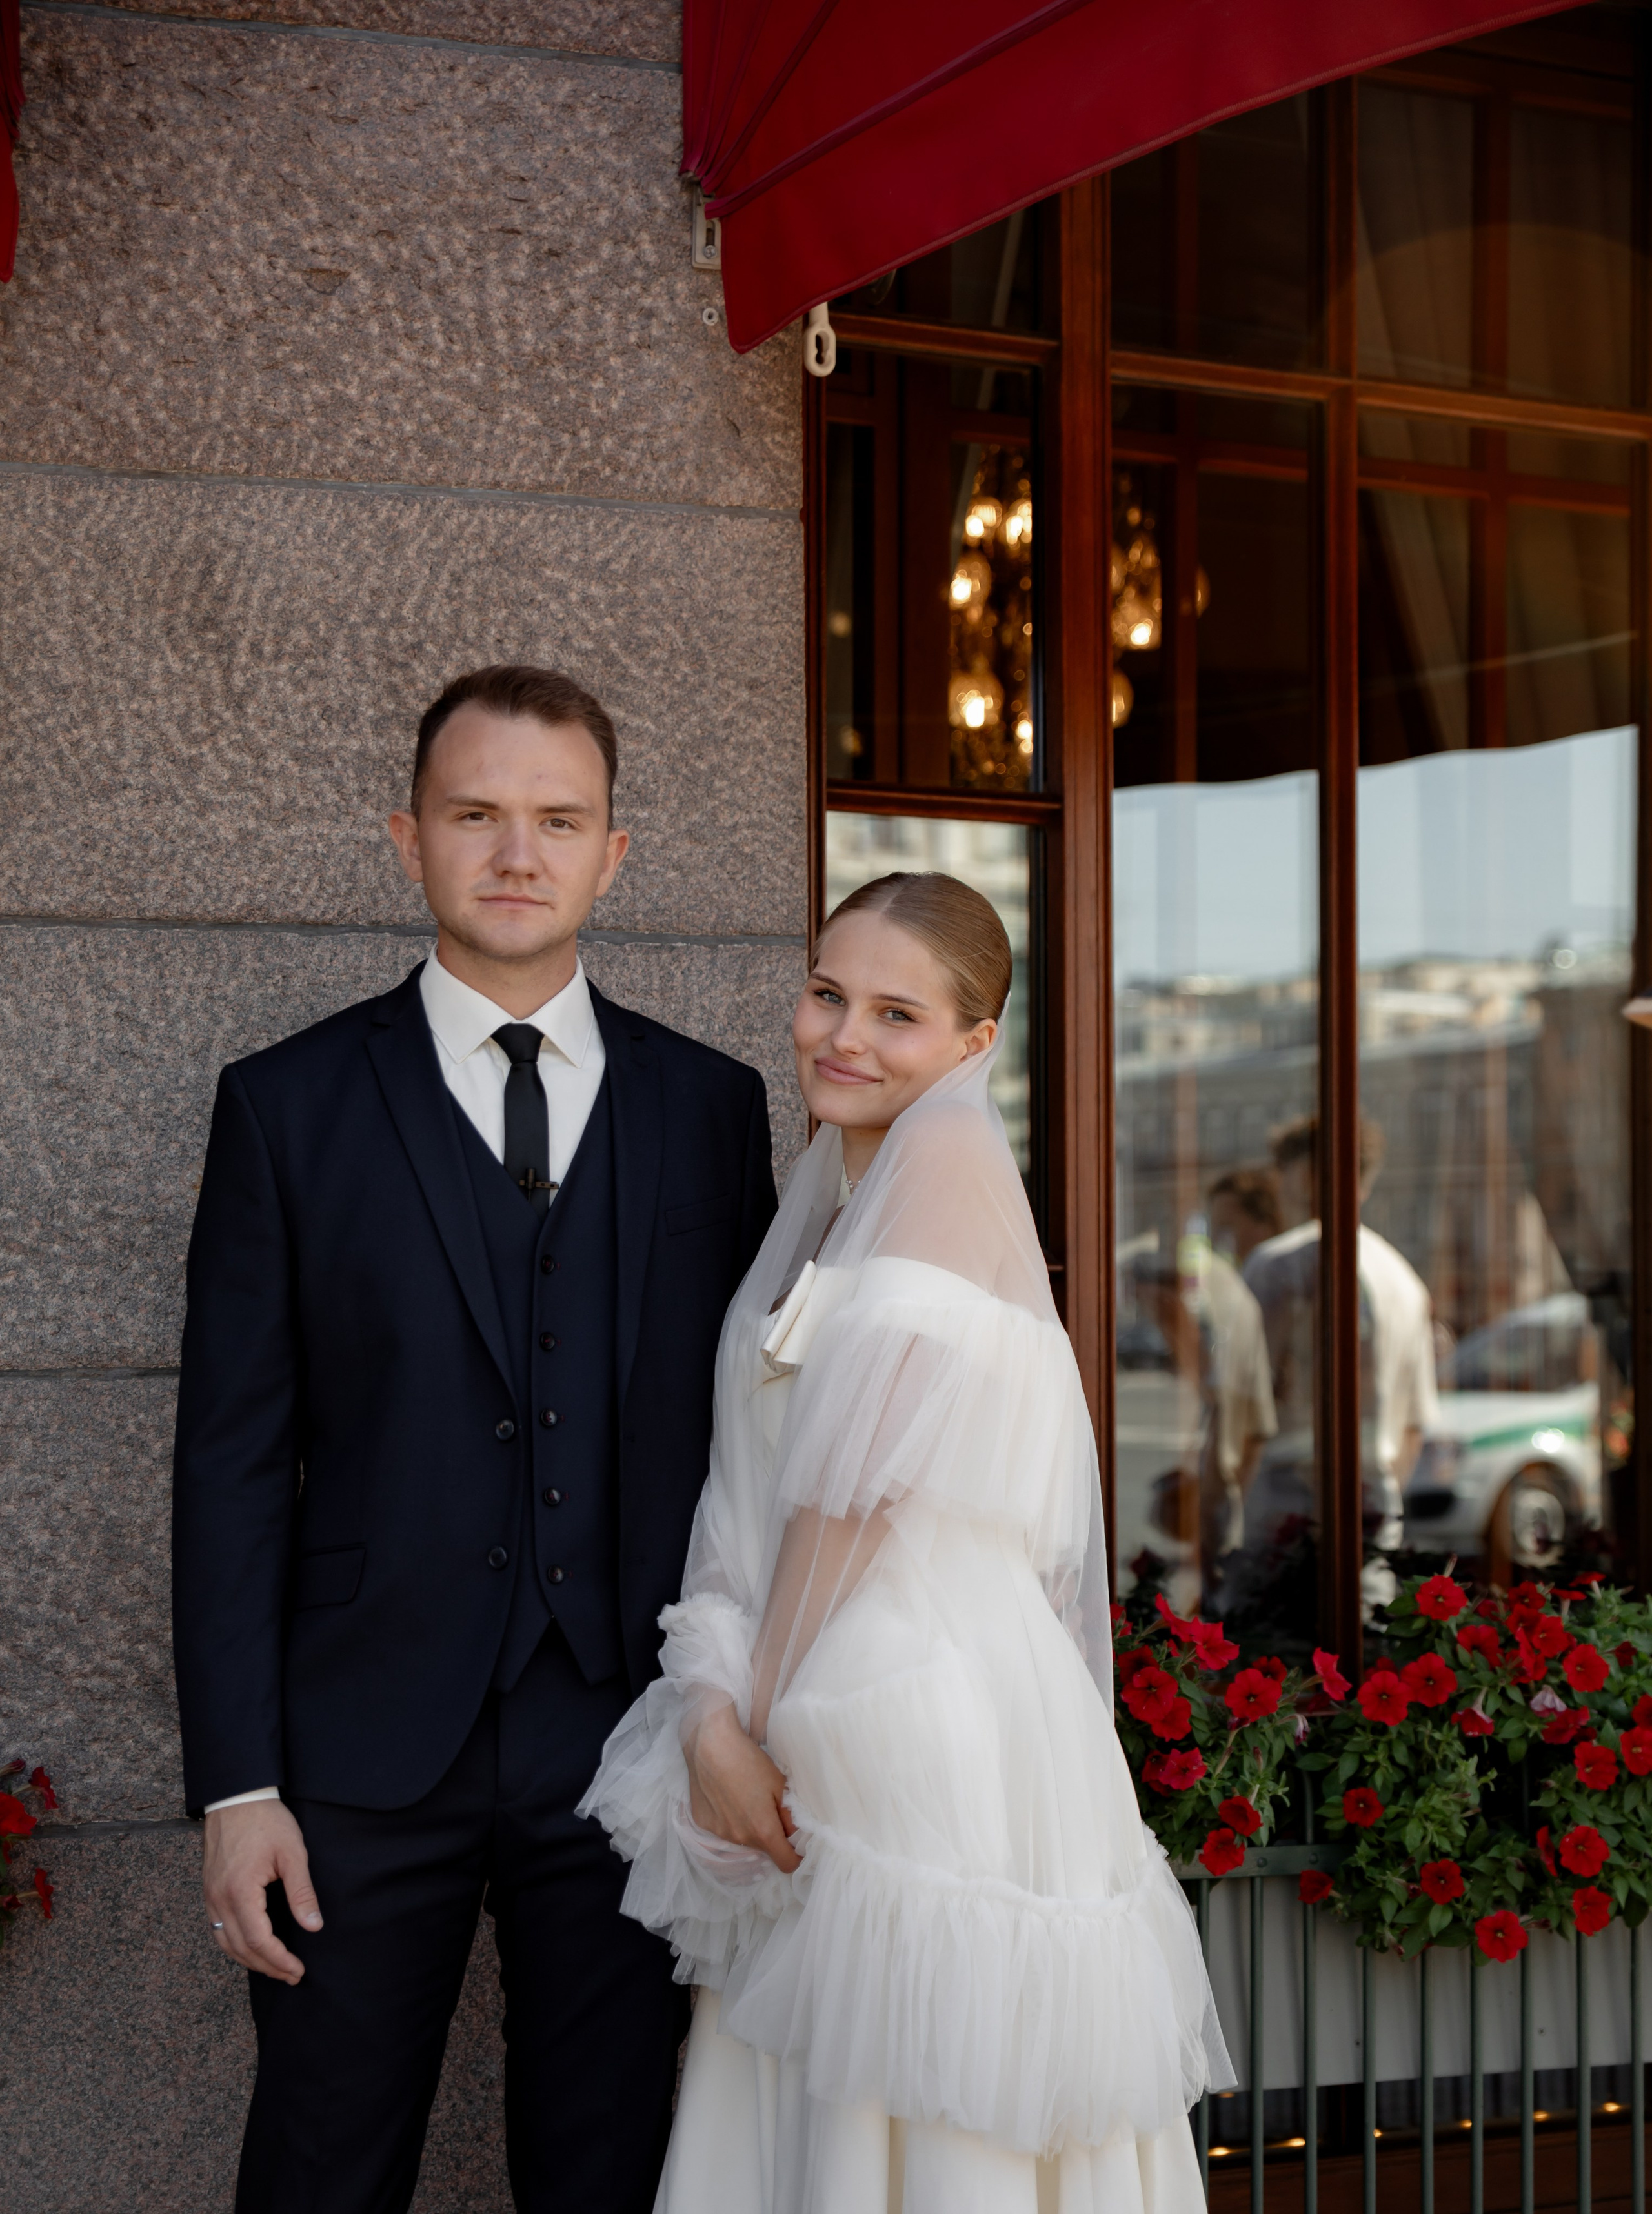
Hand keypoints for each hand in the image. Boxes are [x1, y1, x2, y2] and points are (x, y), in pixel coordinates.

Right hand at [203, 1799, 322, 1983]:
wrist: (236, 1797)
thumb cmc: (266, 1821)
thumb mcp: (292, 1853)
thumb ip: (302, 1892)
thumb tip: (314, 1926)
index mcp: (239, 1892)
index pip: (259, 1941)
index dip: (279, 1960)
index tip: (298, 1970)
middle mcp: (218, 1899)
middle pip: (241, 1949)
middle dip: (267, 1967)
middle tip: (292, 1975)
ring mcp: (210, 1896)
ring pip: (225, 1943)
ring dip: (250, 1961)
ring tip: (275, 1968)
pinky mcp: (209, 1891)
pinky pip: (218, 1929)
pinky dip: (235, 1946)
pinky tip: (252, 1947)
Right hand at [685, 1704, 800, 1872]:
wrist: (710, 1743)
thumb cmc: (748, 1760)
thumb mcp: (780, 1784)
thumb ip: (791, 1816)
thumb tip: (798, 1835)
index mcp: (763, 1831)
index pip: (787, 1864)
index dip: (796, 1855)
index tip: (797, 1842)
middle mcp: (740, 1838)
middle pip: (764, 1850)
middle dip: (771, 1836)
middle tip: (770, 1808)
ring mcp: (718, 1832)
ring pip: (742, 1840)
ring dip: (748, 1827)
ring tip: (746, 1798)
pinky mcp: (703, 1823)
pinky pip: (722, 1829)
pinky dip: (728, 1819)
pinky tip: (726, 1795)